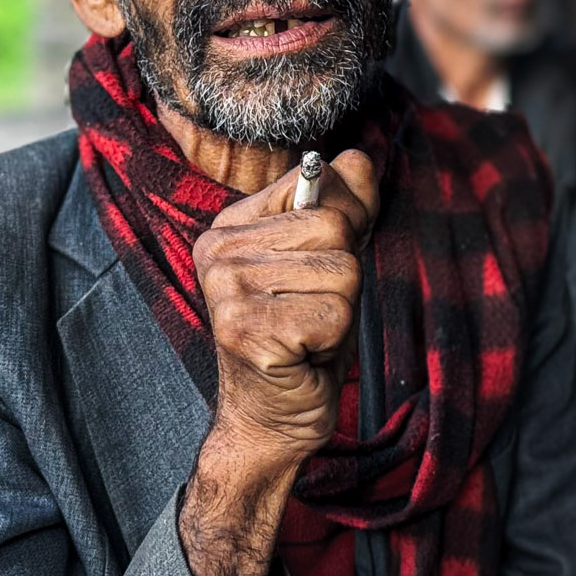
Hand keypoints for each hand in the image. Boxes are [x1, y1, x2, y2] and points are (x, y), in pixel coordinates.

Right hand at [194, 148, 379, 474]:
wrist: (271, 419)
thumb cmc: (303, 337)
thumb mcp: (329, 262)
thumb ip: (346, 208)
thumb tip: (357, 157)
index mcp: (231, 224)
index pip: (318, 184)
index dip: (342, 230)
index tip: (313, 272)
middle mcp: (219, 250)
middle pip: (335, 227)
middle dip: (343, 277)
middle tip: (310, 313)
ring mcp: (227, 289)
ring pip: (342, 271)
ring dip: (340, 312)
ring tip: (306, 334)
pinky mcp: (245, 329)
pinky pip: (333, 314)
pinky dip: (333, 340)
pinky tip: (303, 355)